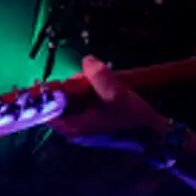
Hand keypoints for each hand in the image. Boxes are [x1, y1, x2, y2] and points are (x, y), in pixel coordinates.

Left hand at [53, 56, 170, 149]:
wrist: (154, 135)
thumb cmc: (131, 117)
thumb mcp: (114, 93)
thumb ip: (98, 75)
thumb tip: (87, 61)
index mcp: (73, 127)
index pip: (45, 111)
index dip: (43, 95)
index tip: (41, 81)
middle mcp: (75, 131)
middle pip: (60, 105)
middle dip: (69, 88)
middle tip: (83, 78)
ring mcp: (85, 129)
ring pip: (73, 105)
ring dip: (81, 91)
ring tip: (97, 81)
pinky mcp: (95, 126)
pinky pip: (84, 108)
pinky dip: (89, 97)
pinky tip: (102, 89)